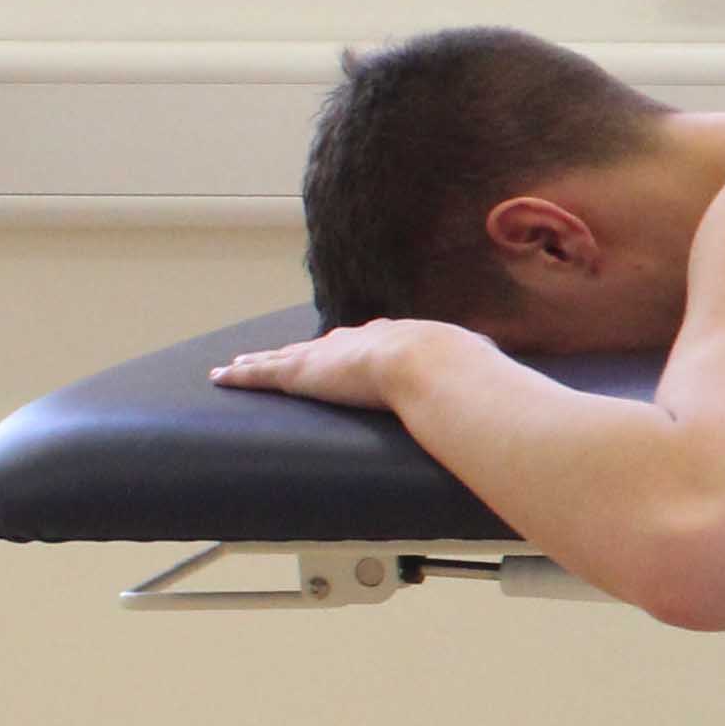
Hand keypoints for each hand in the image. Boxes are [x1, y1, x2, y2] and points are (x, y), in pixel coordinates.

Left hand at [208, 320, 458, 409]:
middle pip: (317, 346)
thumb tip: (504, 387)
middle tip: (285, 356)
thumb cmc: (458, 369)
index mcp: (394, 338)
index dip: (350, 349)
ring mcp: (325, 356)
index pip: (364, 342)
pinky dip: (240, 376)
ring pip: (282, 358)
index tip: (344, 353)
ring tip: (237, 365)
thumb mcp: (472, 365)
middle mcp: (354, 340)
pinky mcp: (300, 374)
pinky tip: (220, 377)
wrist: (430, 364)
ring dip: (260, 362)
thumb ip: (478, 374)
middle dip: (300, 352)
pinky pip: (261, 374)